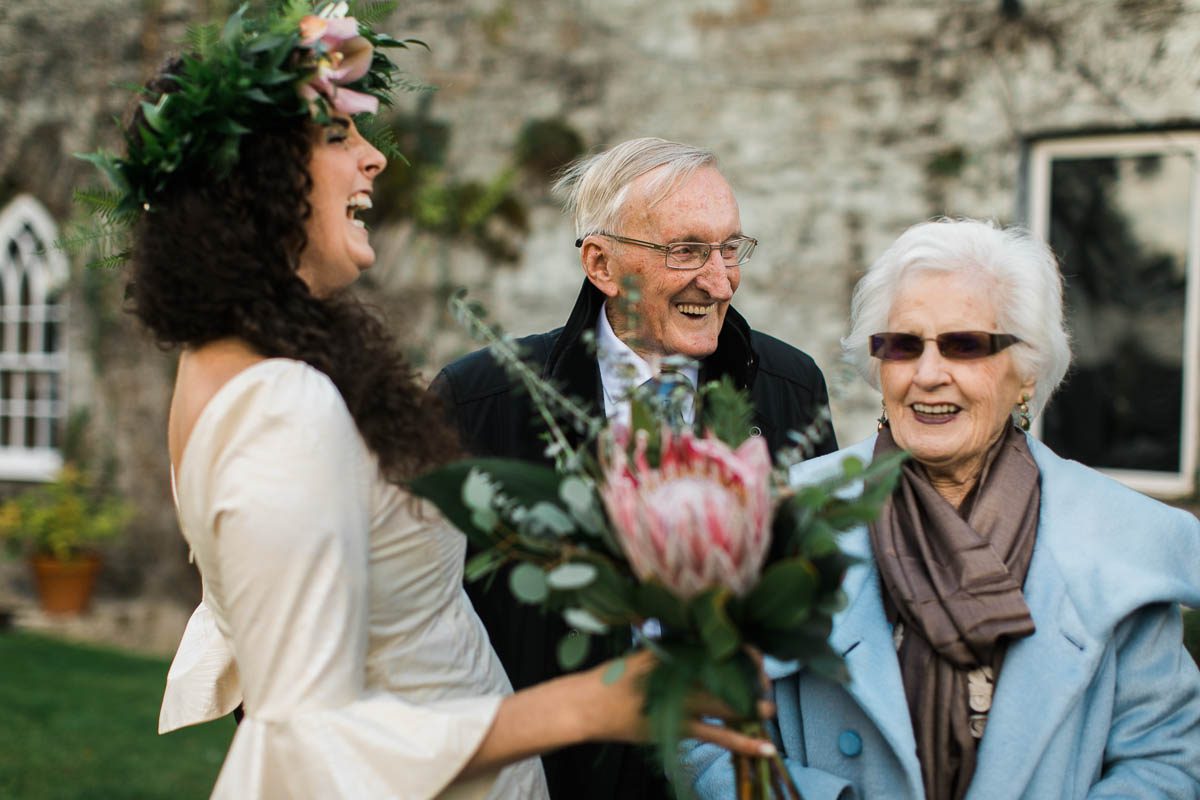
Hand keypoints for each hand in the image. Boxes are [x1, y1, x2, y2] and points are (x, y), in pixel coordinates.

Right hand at [581, 650, 776, 758]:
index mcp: (677, 652)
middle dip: (752, 680)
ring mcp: (683, 700)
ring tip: (769, 711)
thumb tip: (691, 642)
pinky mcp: (680, 726)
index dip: (744, 653)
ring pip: (729, 704)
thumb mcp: (643, 656)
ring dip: (753, 709)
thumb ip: (669, 650)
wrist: (588, 705)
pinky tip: (766, 749)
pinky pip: (720, 735)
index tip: (755, 657)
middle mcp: (684, 672)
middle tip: (765, 684)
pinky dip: (744, 743)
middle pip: (730, 674)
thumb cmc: (612, 679)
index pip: (719, 648)